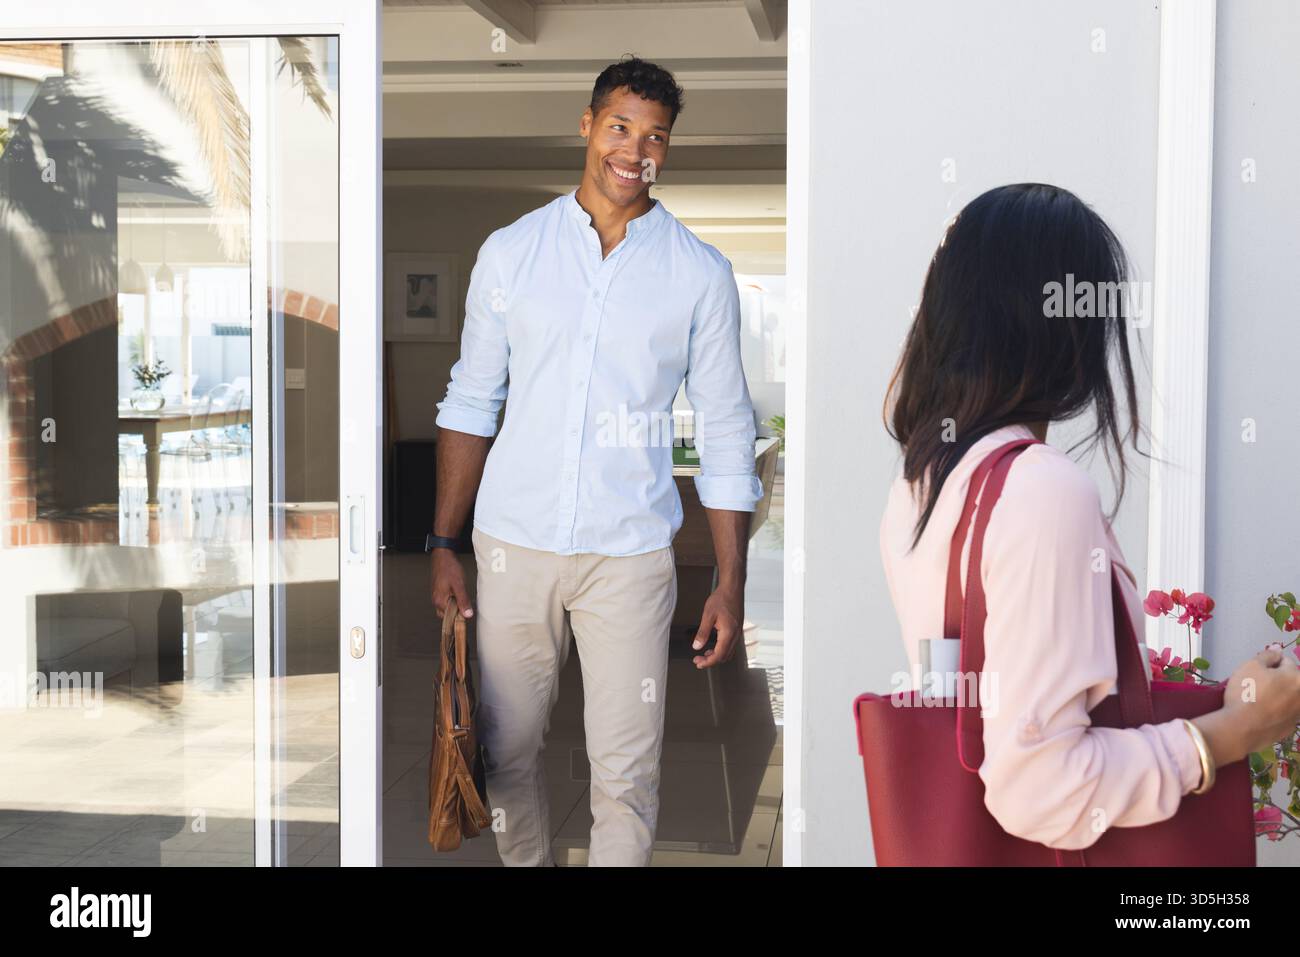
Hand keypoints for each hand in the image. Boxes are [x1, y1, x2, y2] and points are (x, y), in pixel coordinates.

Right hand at [430, 548, 472, 617]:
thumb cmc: (449, 568)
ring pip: (447, 606)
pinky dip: (453, 598)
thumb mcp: (459, 585)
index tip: (468, 610)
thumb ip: (463, 601)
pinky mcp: (438, 590)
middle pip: (448, 614)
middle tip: (465, 601)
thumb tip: (467, 615)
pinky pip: (446, 600)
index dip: (460, 616)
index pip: (450, 618)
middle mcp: (436, 600)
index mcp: (439, 601)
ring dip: (455, 604)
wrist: (443, 555)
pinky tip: (458, 590)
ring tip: (462, 594)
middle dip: (457, 611)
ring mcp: (436, 595)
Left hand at [692, 583, 743, 668]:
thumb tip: (696, 646)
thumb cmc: (722, 599)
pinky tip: (713, 646)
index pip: (719, 655)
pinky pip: (730, 645)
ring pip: (728, 652)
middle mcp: (735, 635)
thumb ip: (702, 633)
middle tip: (698, 659)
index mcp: (729, 633)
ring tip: (704, 654)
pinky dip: (722, 649)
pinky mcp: (737, 629)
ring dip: (717, 656)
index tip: (698, 663)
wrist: (733, 588)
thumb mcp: (708, 615)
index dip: (708, 662)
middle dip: (711, 661)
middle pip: (724, 656)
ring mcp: (738, 632)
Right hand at [1195, 645, 1299, 764]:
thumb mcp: (1251, 666)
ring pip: (1287, 698)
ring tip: (1257, 700)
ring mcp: (1298, 714)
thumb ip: (1267, 655)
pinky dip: (1275, 711)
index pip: (1285, 661)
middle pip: (1289, 680)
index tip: (1255, 669)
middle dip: (1276, 679)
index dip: (1269, 662)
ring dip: (1277, 695)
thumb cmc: (1246, 692)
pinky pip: (1283, 713)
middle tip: (1255, 684)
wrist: (1241, 728)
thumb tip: (1277, 649)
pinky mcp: (1290, 728)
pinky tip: (1260, 713)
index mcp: (1297, 678)